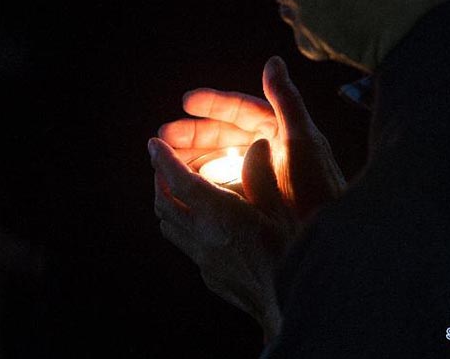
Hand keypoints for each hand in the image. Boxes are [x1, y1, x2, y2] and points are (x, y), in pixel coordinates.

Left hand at [150, 136, 289, 338]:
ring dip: (167, 203)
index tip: (155, 145)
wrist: (294, 304)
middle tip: (165, 164)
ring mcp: (204, 261)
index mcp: (220, 215)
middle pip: (165, 203)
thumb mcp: (281, 208)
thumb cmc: (293, 253)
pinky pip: (186, 246)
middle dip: (160, 179)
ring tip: (177, 190)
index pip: (179, 181)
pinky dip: (183, 226)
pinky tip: (202, 224)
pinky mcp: (211, 277)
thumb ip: (263, 175)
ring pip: (169, 226)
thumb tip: (256, 145)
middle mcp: (204, 238)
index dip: (164, 160)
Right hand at [159, 56, 344, 218]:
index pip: (243, 110)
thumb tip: (274, 62)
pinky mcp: (256, 198)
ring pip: (221, 159)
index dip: (214, 104)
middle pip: (226, 134)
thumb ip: (286, 100)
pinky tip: (185, 182)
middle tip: (165, 136)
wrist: (330, 235)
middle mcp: (271, 150)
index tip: (186, 102)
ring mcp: (262, 175)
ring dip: (194, 156)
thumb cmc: (319, 187)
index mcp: (282, 131)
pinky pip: (223, 183)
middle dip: (195, 133)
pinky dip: (204, 180)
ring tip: (168, 159)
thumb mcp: (302, 140)